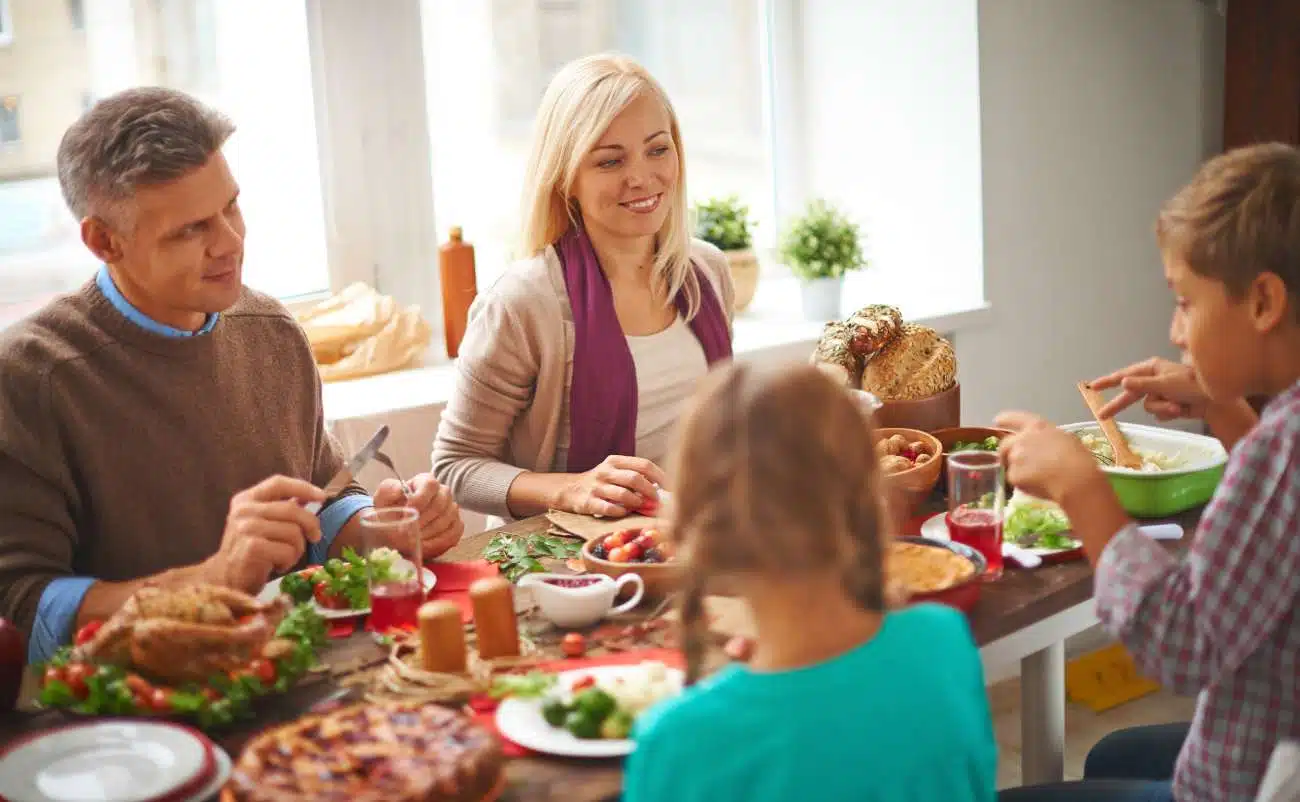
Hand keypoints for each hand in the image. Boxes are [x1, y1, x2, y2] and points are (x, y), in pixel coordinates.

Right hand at [204, 475, 324, 592]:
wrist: (225, 579)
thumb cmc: (250, 550)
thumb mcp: (262, 523)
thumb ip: (282, 509)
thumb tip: (311, 497)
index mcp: (246, 499)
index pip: (278, 483)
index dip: (303, 488)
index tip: (322, 497)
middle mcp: (243, 510)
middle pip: (292, 510)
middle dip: (311, 524)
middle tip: (315, 537)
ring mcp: (246, 529)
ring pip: (293, 532)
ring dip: (297, 549)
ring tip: (286, 557)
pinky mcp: (252, 548)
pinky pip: (287, 551)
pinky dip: (289, 561)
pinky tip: (277, 565)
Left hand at [373, 474, 463, 558]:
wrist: (397, 525)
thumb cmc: (392, 509)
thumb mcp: (384, 496)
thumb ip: (389, 490)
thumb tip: (399, 490)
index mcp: (426, 481)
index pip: (430, 485)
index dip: (419, 500)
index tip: (406, 514)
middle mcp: (443, 493)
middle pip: (440, 505)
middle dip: (422, 521)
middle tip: (407, 533)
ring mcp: (452, 510)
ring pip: (447, 521)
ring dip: (428, 534)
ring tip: (412, 541)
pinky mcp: (456, 526)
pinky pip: (453, 535)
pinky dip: (437, 544)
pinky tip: (423, 547)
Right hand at [556, 456, 667, 517]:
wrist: (570, 490)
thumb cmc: (602, 482)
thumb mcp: (616, 472)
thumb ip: (635, 476)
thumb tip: (662, 489)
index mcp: (616, 461)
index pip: (643, 464)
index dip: (660, 476)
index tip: (670, 488)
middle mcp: (605, 471)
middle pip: (635, 479)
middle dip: (651, 491)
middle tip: (658, 501)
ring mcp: (596, 487)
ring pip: (623, 494)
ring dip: (638, 502)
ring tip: (643, 507)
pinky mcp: (588, 502)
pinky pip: (609, 508)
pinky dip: (621, 512)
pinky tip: (625, 512)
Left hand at [995, 411, 1105, 504]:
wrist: (1075, 479)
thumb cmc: (1078, 458)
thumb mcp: (1064, 438)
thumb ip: (1047, 437)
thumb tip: (1041, 444)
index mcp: (1037, 427)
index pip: (1014, 418)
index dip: (1005, 419)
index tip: (997, 421)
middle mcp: (1021, 439)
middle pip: (1005, 445)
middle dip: (1008, 453)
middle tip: (1019, 463)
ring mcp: (1015, 457)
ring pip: (1010, 464)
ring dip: (1018, 469)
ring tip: (1036, 477)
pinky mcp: (1013, 475)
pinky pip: (1014, 479)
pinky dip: (1022, 483)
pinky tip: (1038, 486)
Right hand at [1089, 357, 1207, 420]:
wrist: (1216, 401)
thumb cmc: (1193, 385)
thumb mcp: (1165, 384)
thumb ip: (1142, 385)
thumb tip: (1123, 382)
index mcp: (1152, 369)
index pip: (1124, 375)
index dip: (1107, 382)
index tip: (1092, 386)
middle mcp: (1154, 380)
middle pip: (1130, 395)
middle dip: (1120, 405)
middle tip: (1102, 415)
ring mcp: (1161, 393)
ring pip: (1148, 407)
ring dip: (1162, 409)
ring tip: (1176, 406)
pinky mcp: (1168, 405)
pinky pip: (1158, 414)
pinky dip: (1169, 413)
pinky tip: (1181, 409)